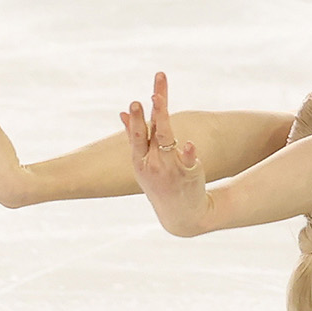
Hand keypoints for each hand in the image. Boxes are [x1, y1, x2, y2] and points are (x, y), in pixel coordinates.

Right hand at [123, 72, 212, 236]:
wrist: (180, 213)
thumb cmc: (159, 183)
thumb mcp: (142, 164)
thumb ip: (135, 137)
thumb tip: (123, 112)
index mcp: (139, 159)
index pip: (137, 134)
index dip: (137, 118)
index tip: (135, 101)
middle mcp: (152, 162)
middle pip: (149, 134)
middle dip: (145, 115)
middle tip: (149, 97)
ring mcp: (170, 168)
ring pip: (166, 139)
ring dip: (162, 120)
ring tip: (160, 100)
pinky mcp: (188, 173)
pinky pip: (188, 160)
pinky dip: (187, 152)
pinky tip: (188, 143)